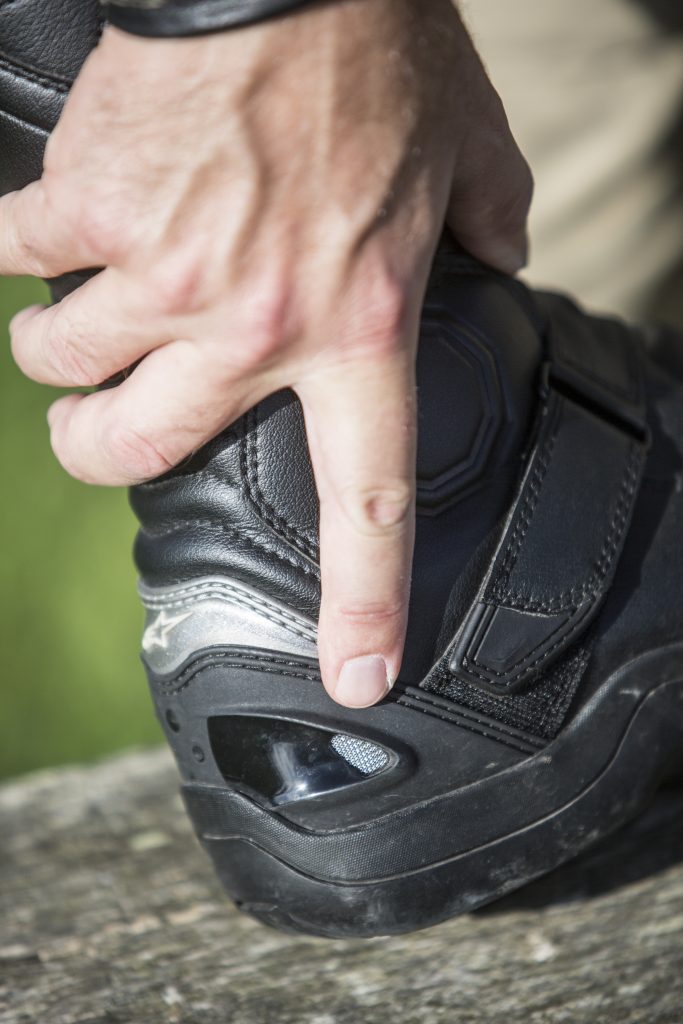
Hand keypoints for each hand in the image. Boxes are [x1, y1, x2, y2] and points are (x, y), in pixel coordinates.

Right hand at [2, 0, 531, 707]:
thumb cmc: (375, 48)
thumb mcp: (467, 150)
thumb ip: (490, 222)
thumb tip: (501, 255)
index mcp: (353, 330)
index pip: (365, 502)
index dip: (362, 605)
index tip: (354, 677)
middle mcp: (247, 325)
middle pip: (132, 451)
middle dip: (94, 454)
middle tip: (98, 430)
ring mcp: (155, 272)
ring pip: (60, 362)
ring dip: (61, 347)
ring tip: (86, 308)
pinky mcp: (85, 207)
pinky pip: (16, 254)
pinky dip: (22, 243)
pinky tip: (56, 219)